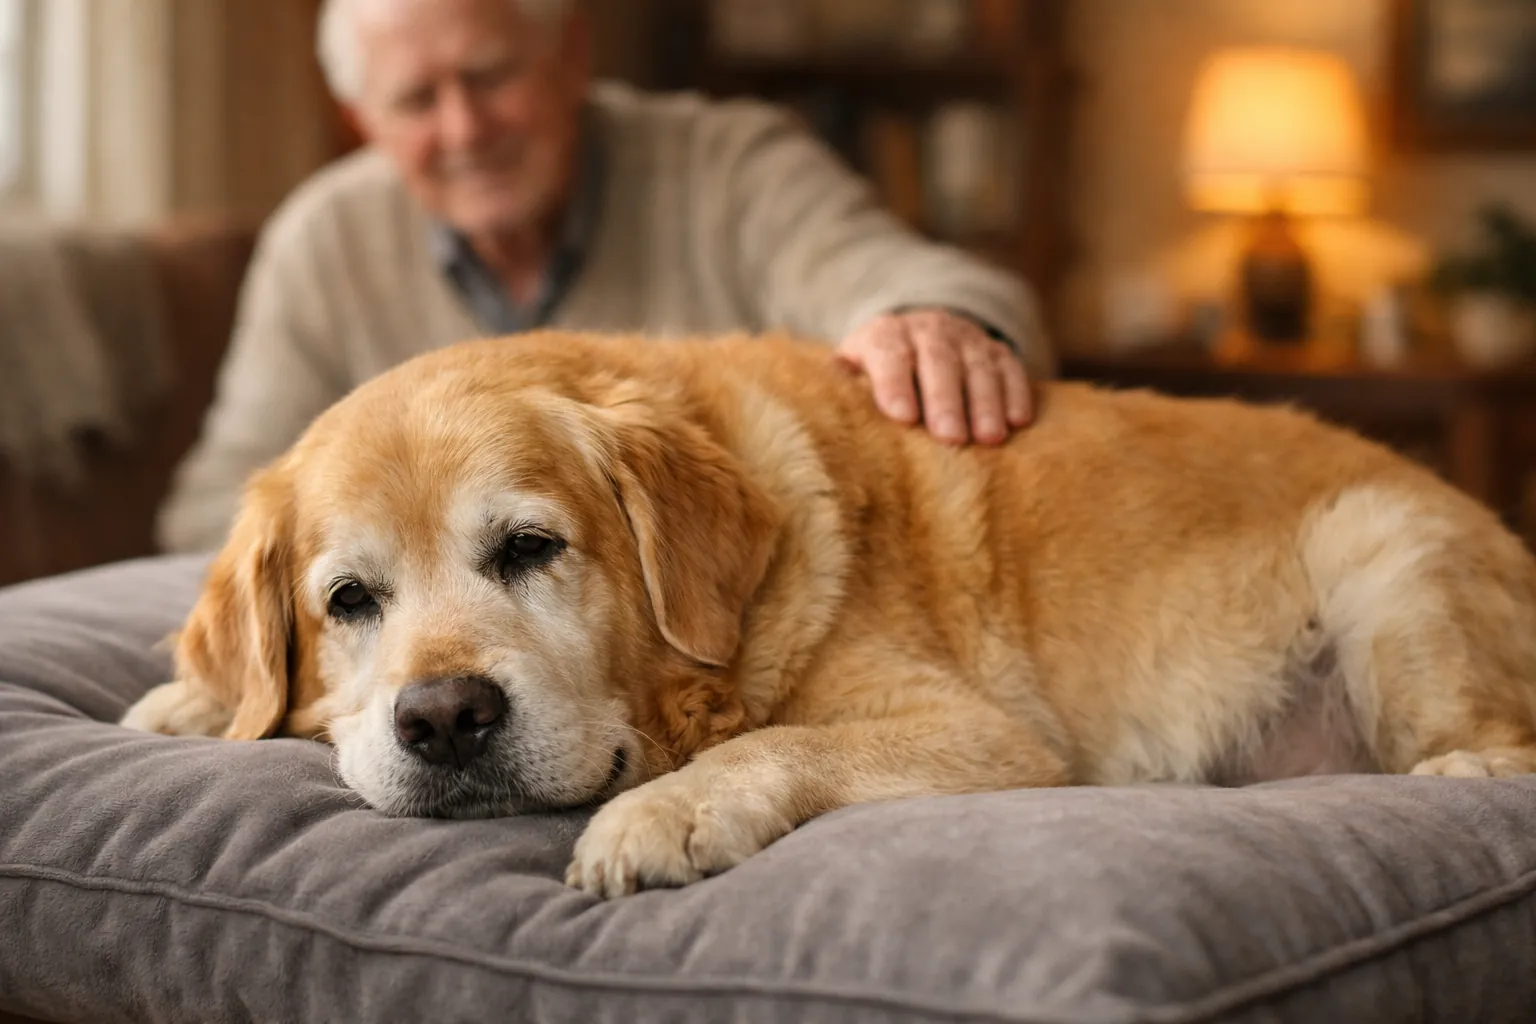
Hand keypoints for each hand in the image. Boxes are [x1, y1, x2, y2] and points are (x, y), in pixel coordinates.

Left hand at [836, 309, 1031, 444]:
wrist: (918, 331)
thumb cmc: (878, 369)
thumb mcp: (854, 367)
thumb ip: (843, 385)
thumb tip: (822, 412)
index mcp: (887, 335)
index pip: (890, 354)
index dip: (895, 383)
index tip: (903, 417)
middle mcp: (929, 331)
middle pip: (939, 361)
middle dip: (946, 400)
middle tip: (951, 438)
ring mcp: (967, 339)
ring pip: (979, 366)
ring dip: (986, 403)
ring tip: (989, 439)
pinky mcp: (997, 351)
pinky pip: (1011, 368)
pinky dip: (1017, 392)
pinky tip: (1019, 421)